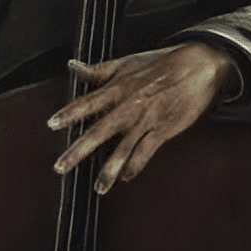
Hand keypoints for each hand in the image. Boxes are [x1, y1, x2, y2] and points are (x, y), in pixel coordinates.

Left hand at [47, 42, 240, 194]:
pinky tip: (127, 177)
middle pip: (98, 131)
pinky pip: (146, 151)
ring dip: (109, 169)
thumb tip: (72, 66)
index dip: (69, 114)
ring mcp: (145, 120)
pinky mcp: (163, 130)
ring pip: (123, 148)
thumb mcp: (126, 62)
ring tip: (99, 187)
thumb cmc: (162, 63)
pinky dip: (136, 165)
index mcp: (117, 88)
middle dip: (78, 151)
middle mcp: (128, 106)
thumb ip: (97, 70)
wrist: (198, 66)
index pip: (87, 103)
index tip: (51, 124)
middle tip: (60, 167)